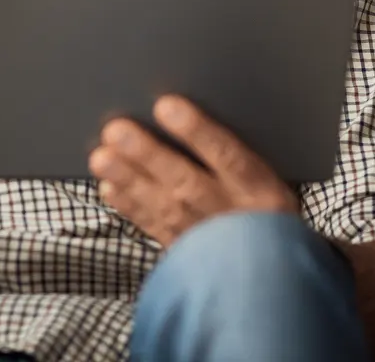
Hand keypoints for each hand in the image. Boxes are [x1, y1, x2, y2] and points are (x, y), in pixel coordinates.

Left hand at [89, 95, 297, 247]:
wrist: (273, 268)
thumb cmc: (265, 206)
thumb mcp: (268, 176)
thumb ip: (234, 149)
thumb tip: (183, 110)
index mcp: (260, 188)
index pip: (229, 156)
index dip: (197, 131)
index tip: (166, 105)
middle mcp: (231, 212)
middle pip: (187, 181)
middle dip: (149, 155)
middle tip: (115, 130)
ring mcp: (207, 236)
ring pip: (164, 205)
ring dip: (130, 180)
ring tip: (101, 158)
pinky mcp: (187, 253)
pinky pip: (155, 228)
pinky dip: (131, 208)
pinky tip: (110, 188)